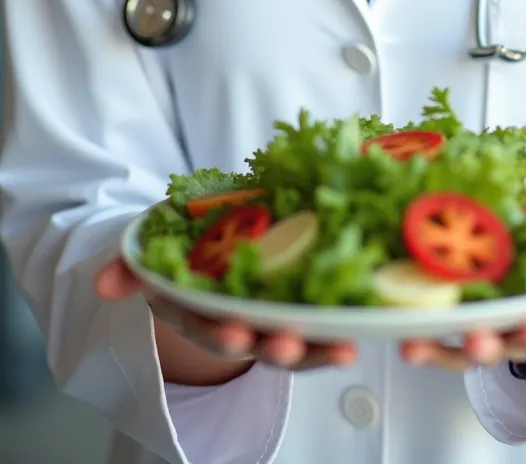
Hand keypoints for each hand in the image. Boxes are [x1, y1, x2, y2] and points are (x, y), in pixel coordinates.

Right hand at [95, 258, 357, 374]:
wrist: (203, 240)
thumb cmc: (178, 242)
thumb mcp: (151, 246)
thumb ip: (131, 265)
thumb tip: (103, 283)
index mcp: (194, 306)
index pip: (204, 325)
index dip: (219, 331)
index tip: (234, 333)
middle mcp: (229, 321)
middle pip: (253, 342)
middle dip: (271, 346)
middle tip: (288, 344)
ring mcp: (264, 320)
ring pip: (289, 343)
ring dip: (313, 350)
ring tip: (340, 350)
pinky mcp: (294, 312)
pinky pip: (315, 329)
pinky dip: (334, 336)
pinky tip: (357, 337)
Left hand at [400, 176, 525, 371]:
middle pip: (507, 336)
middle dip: (491, 344)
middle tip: (473, 343)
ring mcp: (493, 310)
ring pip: (468, 337)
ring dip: (443, 346)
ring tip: (416, 343)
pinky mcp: (460, 300)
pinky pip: (439, 321)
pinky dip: (418, 327)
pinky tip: (394, 328)